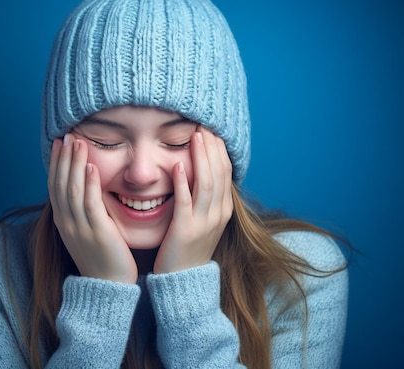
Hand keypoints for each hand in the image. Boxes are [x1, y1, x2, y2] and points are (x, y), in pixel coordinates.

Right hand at [48, 134, 137, 283]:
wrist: (107, 286)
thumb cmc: (101, 257)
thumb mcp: (85, 231)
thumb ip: (84, 210)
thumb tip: (85, 186)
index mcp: (63, 221)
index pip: (55, 186)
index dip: (57, 163)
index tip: (60, 143)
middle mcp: (67, 222)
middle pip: (61, 183)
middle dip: (64, 157)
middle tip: (67, 135)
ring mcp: (80, 227)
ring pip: (73, 189)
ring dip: (75, 164)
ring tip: (78, 142)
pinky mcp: (97, 232)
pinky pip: (90, 203)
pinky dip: (89, 183)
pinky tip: (91, 167)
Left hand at [153, 127, 232, 273]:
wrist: (183, 280)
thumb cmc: (189, 247)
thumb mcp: (205, 220)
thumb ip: (205, 197)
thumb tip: (201, 171)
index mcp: (224, 209)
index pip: (226, 171)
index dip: (219, 149)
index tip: (210, 129)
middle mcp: (218, 213)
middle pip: (219, 172)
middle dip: (211, 146)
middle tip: (202, 124)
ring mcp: (203, 222)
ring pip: (207, 182)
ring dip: (201, 157)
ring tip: (194, 136)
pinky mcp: (185, 229)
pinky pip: (185, 201)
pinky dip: (183, 181)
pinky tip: (178, 164)